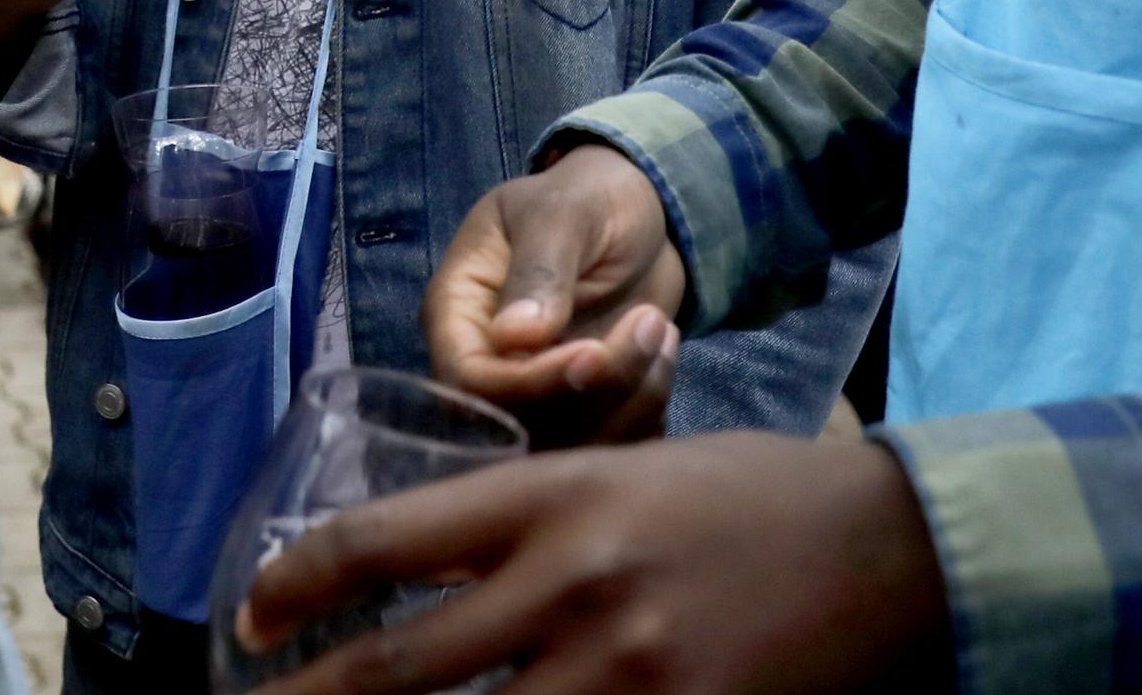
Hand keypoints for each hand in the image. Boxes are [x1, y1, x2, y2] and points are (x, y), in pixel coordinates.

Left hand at [236, 435, 949, 694]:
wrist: (889, 546)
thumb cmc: (744, 498)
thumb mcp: (618, 472)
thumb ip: (520, 525)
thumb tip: (412, 586)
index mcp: (549, 499)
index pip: (382, 542)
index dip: (297, 586)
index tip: (253, 620)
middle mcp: (570, 583)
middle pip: (399, 668)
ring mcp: (624, 668)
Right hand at [422, 146, 682, 445]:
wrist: (640, 214)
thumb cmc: (589, 198)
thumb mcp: (563, 215)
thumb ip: (539, 269)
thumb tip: (512, 337)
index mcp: (457, 313)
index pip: (470, 381)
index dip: (532, 383)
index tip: (597, 350)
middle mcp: (487, 365)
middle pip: (521, 425)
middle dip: (597, 391)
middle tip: (652, 326)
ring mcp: (536, 395)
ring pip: (569, 447)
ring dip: (633, 401)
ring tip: (661, 330)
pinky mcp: (583, 412)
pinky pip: (608, 448)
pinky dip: (647, 417)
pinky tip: (663, 357)